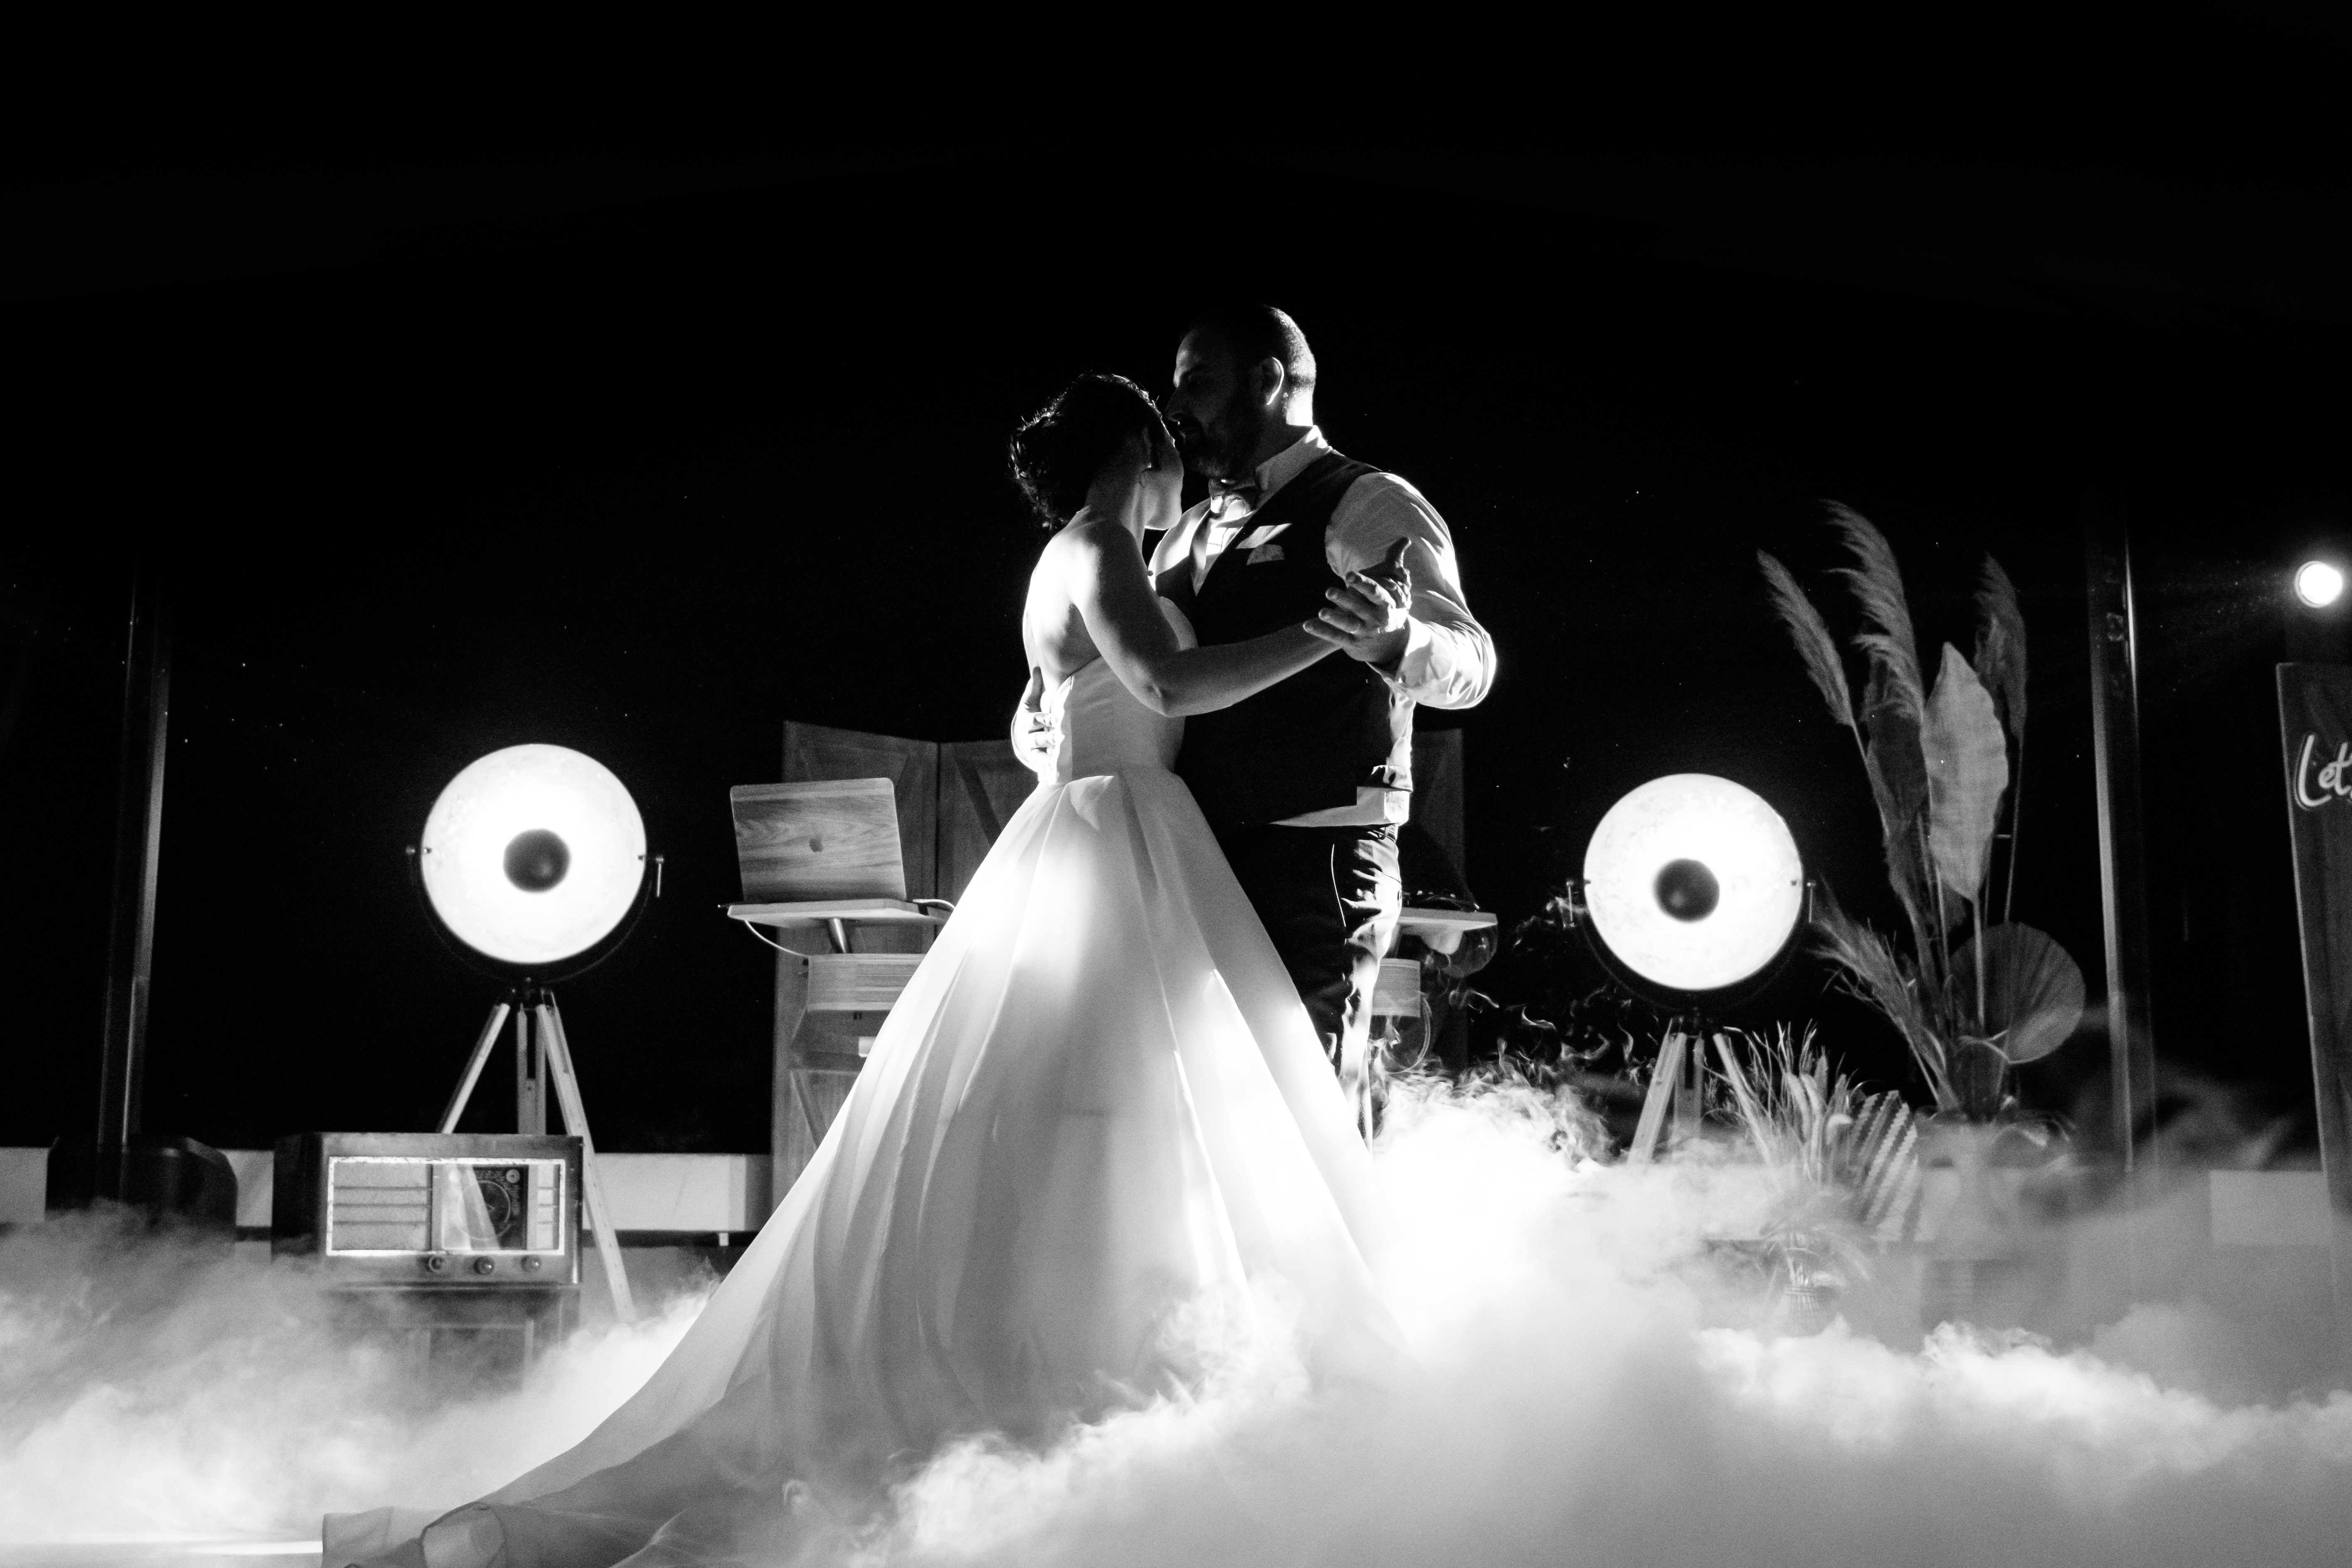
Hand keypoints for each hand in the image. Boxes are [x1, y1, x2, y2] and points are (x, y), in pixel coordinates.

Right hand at [1010, 674, 1056, 774]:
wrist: (1024, 734)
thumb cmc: (1032, 714)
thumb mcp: (1031, 701)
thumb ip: (1035, 687)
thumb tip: (1037, 668)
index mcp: (1026, 720)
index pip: (1034, 720)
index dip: (1044, 720)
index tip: (1055, 719)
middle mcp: (1027, 737)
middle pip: (1036, 739)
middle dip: (1047, 738)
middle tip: (1059, 737)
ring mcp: (1032, 750)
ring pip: (1038, 754)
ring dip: (1048, 756)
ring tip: (1059, 756)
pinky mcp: (1037, 761)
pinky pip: (1042, 766)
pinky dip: (1048, 768)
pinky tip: (1056, 769)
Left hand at [1304, 538, 1412, 665]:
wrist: (1392, 643)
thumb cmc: (1389, 607)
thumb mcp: (1398, 588)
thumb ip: (1395, 561)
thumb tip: (1405, 538)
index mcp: (1386, 603)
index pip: (1375, 592)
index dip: (1363, 584)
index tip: (1349, 575)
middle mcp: (1376, 619)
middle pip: (1360, 608)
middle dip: (1345, 600)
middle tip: (1329, 591)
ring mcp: (1365, 632)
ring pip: (1349, 625)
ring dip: (1335, 618)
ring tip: (1321, 612)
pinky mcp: (1352, 643)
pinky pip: (1336, 637)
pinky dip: (1322, 632)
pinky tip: (1307, 625)